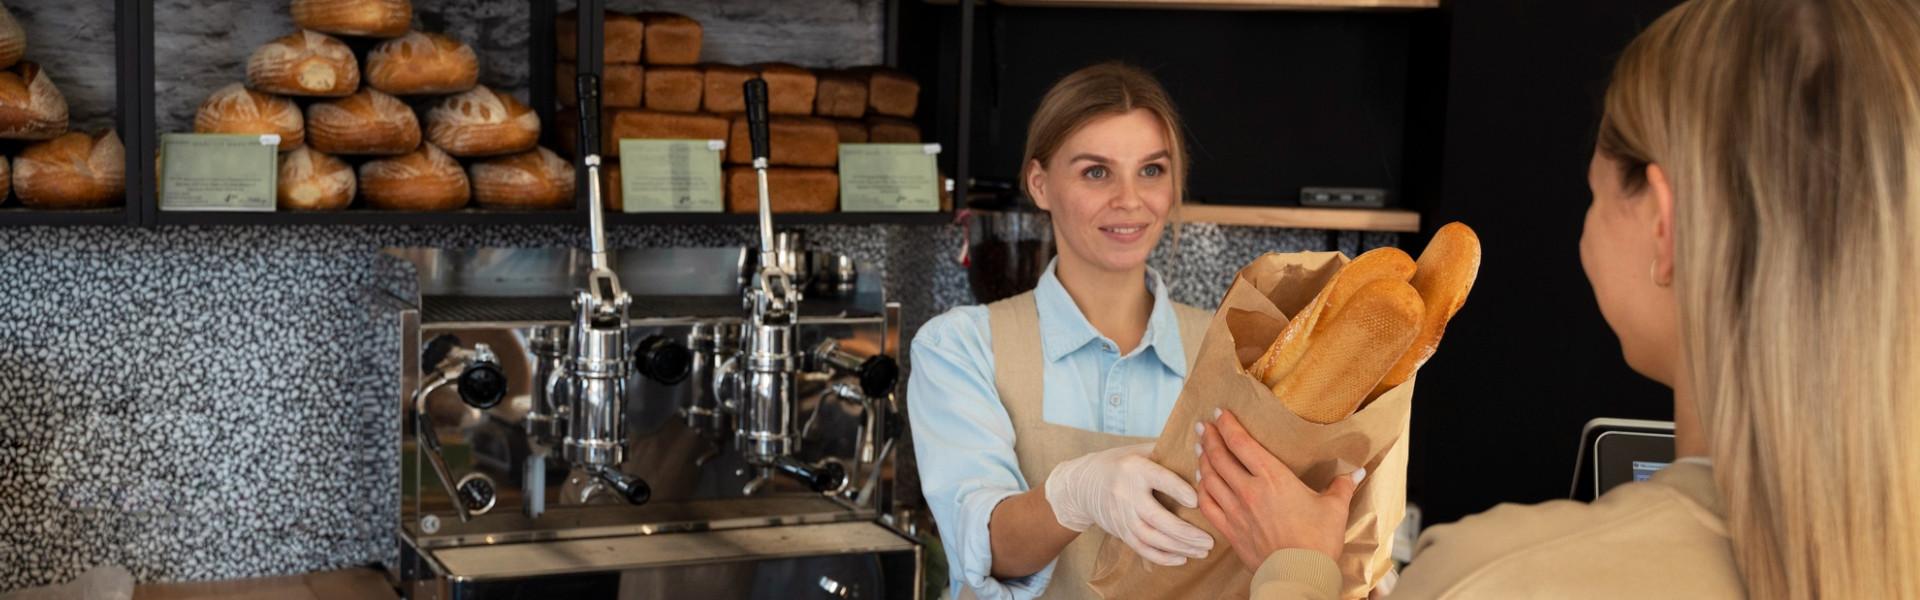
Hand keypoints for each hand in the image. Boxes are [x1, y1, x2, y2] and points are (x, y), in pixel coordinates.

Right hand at [1045, 442, 1215, 565]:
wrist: (1083, 484)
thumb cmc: (1121, 464)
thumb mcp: (1139, 451)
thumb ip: (1167, 453)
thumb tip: (1205, 451)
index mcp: (1135, 468)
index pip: (1159, 479)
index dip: (1178, 490)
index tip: (1197, 500)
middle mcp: (1126, 493)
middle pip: (1156, 517)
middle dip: (1184, 532)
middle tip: (1210, 540)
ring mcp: (1121, 516)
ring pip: (1151, 538)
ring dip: (1179, 548)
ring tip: (1203, 551)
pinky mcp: (1119, 531)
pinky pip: (1141, 549)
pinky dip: (1162, 557)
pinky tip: (1183, 559)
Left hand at [1194, 409, 1363, 569]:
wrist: (1299, 575)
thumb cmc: (1317, 541)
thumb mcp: (1334, 509)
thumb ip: (1342, 486)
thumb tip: (1357, 473)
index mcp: (1273, 477)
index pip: (1242, 443)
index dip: (1228, 425)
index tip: (1220, 413)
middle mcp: (1249, 490)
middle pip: (1220, 457)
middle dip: (1210, 437)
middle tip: (1204, 425)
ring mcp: (1235, 510)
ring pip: (1209, 478)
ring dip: (1203, 460)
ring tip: (1200, 448)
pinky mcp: (1229, 530)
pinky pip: (1207, 504)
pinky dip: (1201, 489)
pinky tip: (1200, 481)